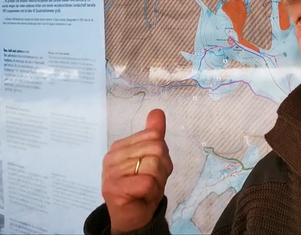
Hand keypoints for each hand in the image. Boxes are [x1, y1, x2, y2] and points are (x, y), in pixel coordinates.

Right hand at [101, 109, 172, 233]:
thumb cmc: (143, 186)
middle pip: (156, 148)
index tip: (152, 168)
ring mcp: (111, 172)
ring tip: (146, 189)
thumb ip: (154, 134)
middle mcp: (112, 156)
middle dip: (162, 168)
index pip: (155, 136)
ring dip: (158, 181)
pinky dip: (152, 191)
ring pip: (153, 165)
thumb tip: (157, 112)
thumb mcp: (153, 158)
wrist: (133, 217)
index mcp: (120, 146)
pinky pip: (148, 182)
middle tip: (151, 181)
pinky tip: (142, 196)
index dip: (162, 154)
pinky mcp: (114, 188)